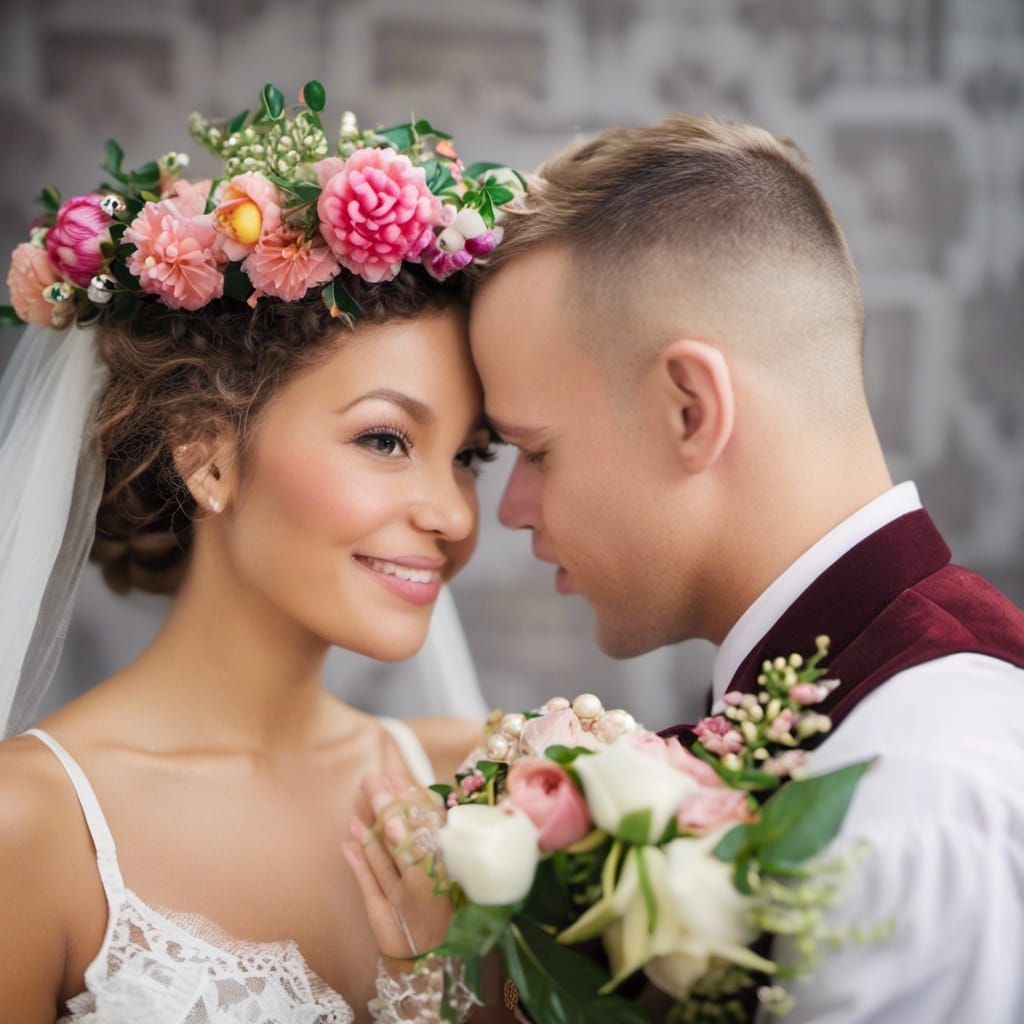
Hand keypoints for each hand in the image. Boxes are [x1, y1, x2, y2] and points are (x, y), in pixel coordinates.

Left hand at [342, 773, 452, 966]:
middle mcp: (427, 880)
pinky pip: (369, 881)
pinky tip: (348, 837)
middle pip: (407, 836)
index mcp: (446, 868)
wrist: (430, 962)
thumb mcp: (447, 878)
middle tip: (375, 779)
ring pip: (388, 856)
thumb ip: (434, 842)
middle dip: (390, 804)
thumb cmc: (440, 913)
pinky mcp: (382, 911)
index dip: (413, 799)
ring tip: (363, 798)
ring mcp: (403, 896)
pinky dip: (358, 859)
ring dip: (373, 826)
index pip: (430, 826)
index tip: (398, 775)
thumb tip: (423, 802)